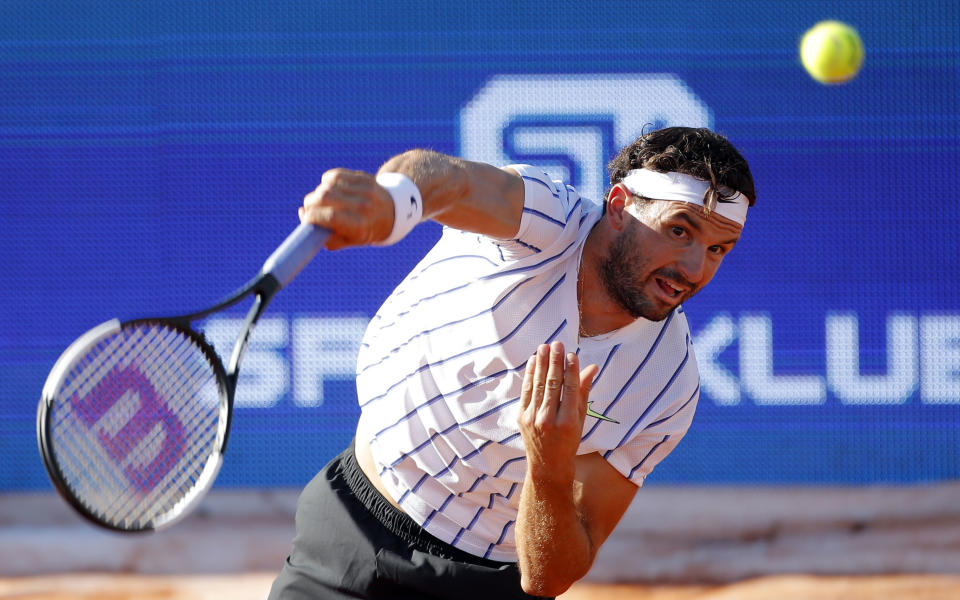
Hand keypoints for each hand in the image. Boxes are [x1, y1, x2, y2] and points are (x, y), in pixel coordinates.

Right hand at [299, 168, 394, 249]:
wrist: (392, 213)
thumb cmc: (364, 230)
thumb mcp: (348, 240)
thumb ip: (324, 234)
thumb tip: (303, 214)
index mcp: (360, 226)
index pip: (330, 216)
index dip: (312, 216)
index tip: (306, 218)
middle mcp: (363, 207)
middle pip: (325, 197)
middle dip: (310, 202)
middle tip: (310, 208)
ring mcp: (365, 190)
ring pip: (327, 184)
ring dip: (318, 192)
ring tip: (322, 200)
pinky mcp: (363, 178)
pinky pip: (335, 175)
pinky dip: (327, 182)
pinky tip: (330, 189)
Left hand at [517, 342, 598, 483]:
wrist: (548, 465)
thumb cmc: (569, 440)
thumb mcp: (581, 419)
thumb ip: (584, 392)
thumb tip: (592, 366)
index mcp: (568, 422)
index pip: (570, 389)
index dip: (571, 370)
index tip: (571, 354)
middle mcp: (549, 420)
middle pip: (552, 384)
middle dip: (554, 361)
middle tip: (557, 343)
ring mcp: (533, 418)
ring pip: (538, 385)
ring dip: (541, 363)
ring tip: (544, 347)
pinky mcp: (522, 417)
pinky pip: (526, 391)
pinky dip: (529, 374)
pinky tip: (533, 361)